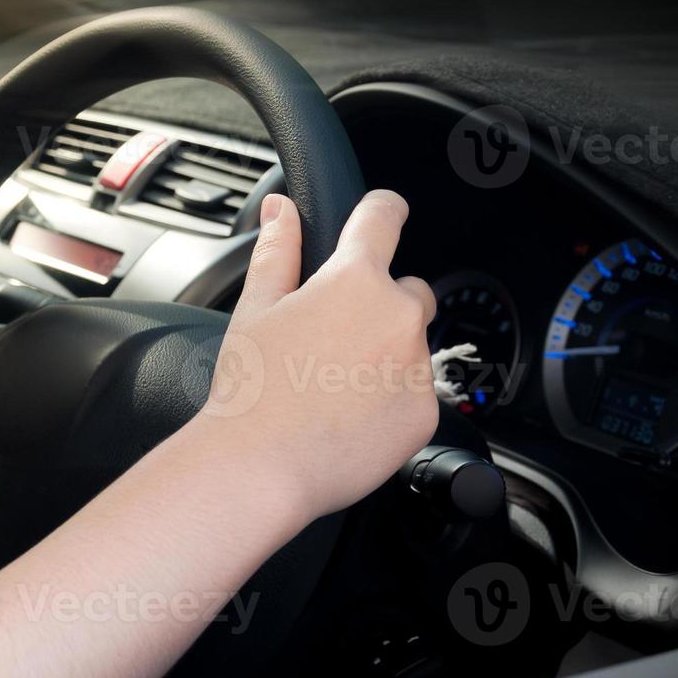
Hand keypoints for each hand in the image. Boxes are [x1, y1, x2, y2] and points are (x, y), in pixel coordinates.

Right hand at [199, 190, 437, 521]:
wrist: (261, 467)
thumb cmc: (252, 390)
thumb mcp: (256, 310)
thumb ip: (277, 251)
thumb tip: (281, 210)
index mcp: (354, 280)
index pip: (383, 219)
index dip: (382, 211)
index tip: (383, 215)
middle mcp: (397, 315)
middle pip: (407, 292)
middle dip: (378, 308)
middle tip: (330, 343)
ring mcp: (417, 366)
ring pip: (411, 348)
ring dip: (385, 358)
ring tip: (332, 390)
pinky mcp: (425, 413)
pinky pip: (416, 395)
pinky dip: (390, 402)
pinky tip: (348, 418)